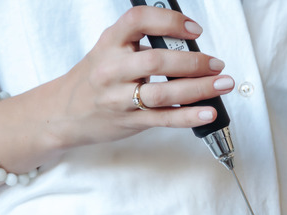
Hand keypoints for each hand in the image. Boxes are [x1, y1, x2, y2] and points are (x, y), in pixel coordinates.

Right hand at [41, 5, 233, 149]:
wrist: (63, 113)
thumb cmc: (94, 79)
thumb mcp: (109, 51)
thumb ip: (141, 44)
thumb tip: (187, 44)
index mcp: (110, 43)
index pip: (138, 21)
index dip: (170, 21)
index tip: (194, 30)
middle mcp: (112, 69)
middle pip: (157, 61)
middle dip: (193, 62)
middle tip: (216, 63)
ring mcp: (119, 98)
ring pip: (164, 92)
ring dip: (199, 88)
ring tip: (222, 84)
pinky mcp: (129, 121)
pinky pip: (164, 118)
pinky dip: (189, 116)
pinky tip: (208, 112)